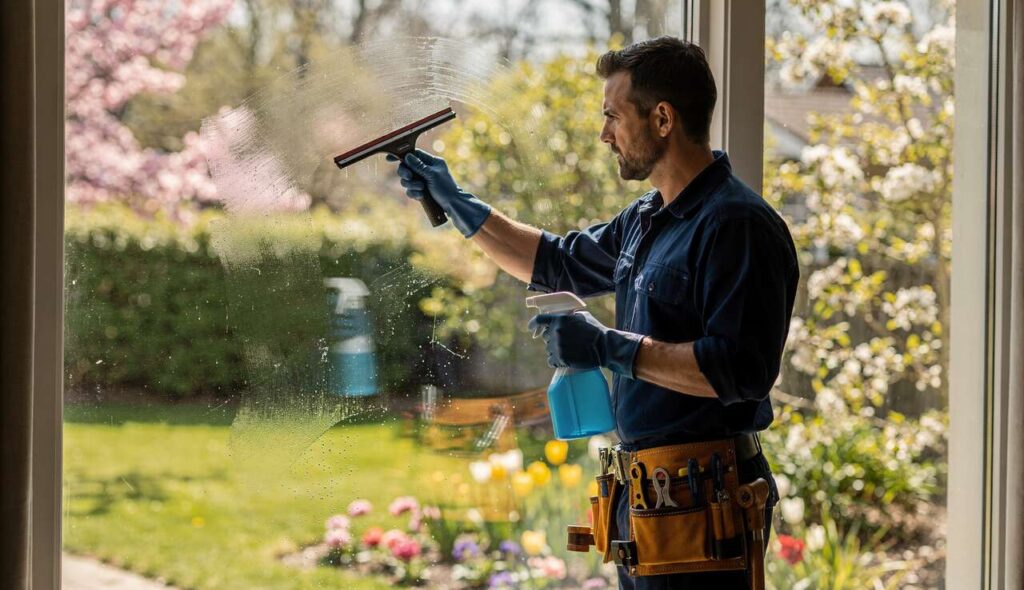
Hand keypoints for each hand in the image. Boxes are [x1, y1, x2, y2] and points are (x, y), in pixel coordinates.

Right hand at [388, 149, 490, 237]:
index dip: (401, 155)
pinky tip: (421, 197)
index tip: (389, 158)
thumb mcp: (432, 175)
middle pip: (406, 167)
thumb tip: (407, 156)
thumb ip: (419, 166)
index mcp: (431, 161)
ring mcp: (422, 180)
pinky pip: (410, 190)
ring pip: (406, 180)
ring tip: (421, 189)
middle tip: (409, 178)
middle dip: (405, 174)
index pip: (413, 154)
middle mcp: (425, 169)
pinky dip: (414, 193)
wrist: (453, 205)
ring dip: (411, 185)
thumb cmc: (446, 188)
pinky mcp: (420, 191)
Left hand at [528, 311, 643, 376]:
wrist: (604, 347)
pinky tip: (565, 359)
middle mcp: (556, 332)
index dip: (533, 324)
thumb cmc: (595, 330)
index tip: (530, 328)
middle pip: (545, 337)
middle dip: (552, 339)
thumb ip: (567, 316)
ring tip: (569, 351)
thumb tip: (559, 316)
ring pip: (548, 349)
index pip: (539, 320)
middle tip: (564, 341)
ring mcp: (558, 346)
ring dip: (555, 350)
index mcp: (560, 320)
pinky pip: (551, 361)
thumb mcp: (582, 316)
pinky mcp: (561, 359)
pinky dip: (556, 361)